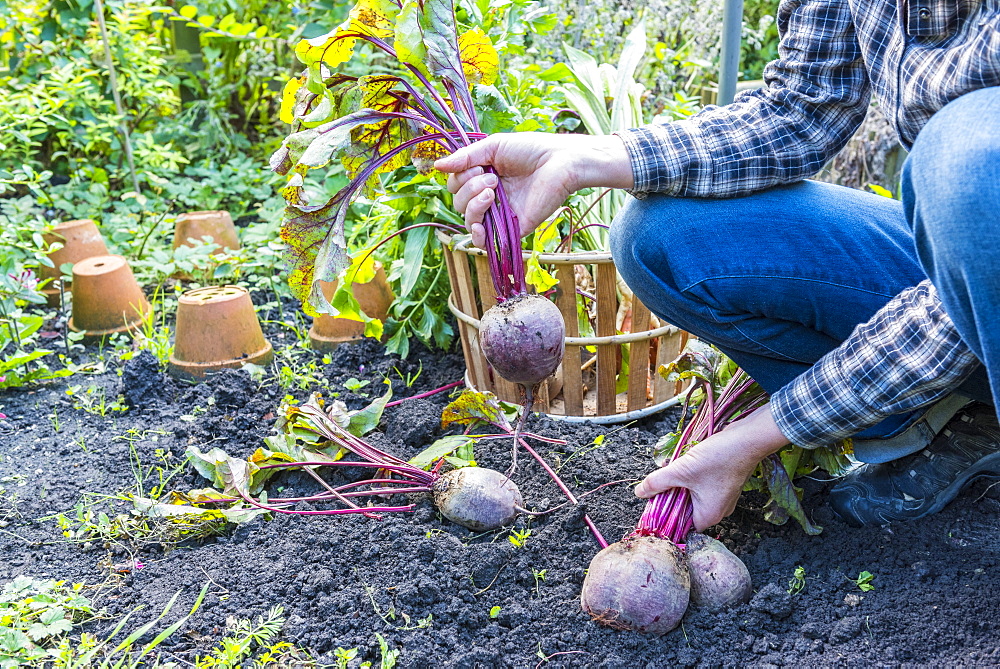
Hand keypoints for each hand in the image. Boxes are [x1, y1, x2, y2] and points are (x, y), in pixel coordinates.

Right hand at [434, 133, 632, 246]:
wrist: (560, 162)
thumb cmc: (531, 150)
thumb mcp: (493, 147)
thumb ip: (465, 158)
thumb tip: (437, 166)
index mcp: (483, 176)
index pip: (455, 185)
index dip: (459, 178)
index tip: (479, 166)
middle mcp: (489, 196)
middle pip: (458, 202)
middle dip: (469, 188)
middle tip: (493, 178)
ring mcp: (499, 214)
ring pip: (468, 220)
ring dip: (474, 204)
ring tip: (494, 191)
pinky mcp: (512, 228)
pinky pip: (484, 241)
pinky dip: (477, 236)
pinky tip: (481, 226)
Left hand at [634, 404, 789, 530]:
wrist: (747, 438)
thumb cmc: (718, 458)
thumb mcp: (681, 471)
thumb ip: (657, 483)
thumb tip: (639, 492)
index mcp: (709, 516)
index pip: (681, 526)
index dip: (665, 517)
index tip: (652, 504)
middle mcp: (718, 511)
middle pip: (686, 511)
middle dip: (672, 497)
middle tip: (660, 484)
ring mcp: (723, 497)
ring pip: (693, 496)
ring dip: (681, 484)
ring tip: (674, 470)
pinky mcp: (725, 483)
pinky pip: (702, 486)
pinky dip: (692, 478)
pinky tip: (687, 464)